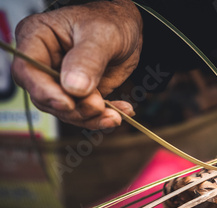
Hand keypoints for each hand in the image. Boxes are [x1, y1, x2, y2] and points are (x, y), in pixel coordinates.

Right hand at [12, 0, 141, 128]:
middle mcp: (44, 63)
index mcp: (37, 38)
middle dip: (74, 109)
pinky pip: (86, 113)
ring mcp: (60, 81)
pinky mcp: (79, 95)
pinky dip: (103, 117)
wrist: (127, 28)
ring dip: (91, 117)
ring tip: (114, 115)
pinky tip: (121, 112)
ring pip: (66, 111)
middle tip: (99, 106)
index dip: (44, 91)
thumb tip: (74, 87)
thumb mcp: (101, 35)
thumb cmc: (110, 21)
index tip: (68, 104)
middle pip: (46, 97)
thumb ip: (88, 60)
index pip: (28, 70)